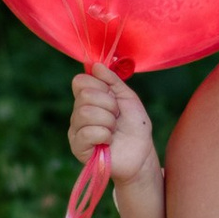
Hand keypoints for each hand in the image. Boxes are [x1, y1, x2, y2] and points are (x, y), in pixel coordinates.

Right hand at [70, 64, 158, 182]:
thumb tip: (95, 65)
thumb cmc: (135, 126)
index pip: (80, 81)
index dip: (100, 86)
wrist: (142, 153)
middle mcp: (78, 113)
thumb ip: (112, 80)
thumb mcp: (128, 97)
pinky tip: (108, 141)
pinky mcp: (78, 148)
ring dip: (108, 121)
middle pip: (85, 95)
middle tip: (117, 116)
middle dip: (109, 104)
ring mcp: (76, 131)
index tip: (113, 97)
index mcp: (88, 99)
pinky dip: (104, 134)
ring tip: (113, 129)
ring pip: (85, 113)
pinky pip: (87, 133)